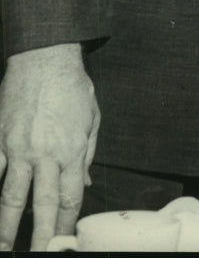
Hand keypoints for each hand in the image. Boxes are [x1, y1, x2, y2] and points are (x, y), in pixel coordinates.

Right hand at [0, 44, 99, 250]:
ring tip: (4, 248)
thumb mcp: (91, 118)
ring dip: (6, 226)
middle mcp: (45, 154)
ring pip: (10, 196)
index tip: (63, 241)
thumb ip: (87, 154)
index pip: (70, 196)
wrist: (45, 58)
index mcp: (71, 150)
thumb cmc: (72, 86)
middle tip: (35, 255)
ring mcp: (18, 148)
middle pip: (42, 204)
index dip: (67, 222)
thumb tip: (84, 184)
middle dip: (39, 235)